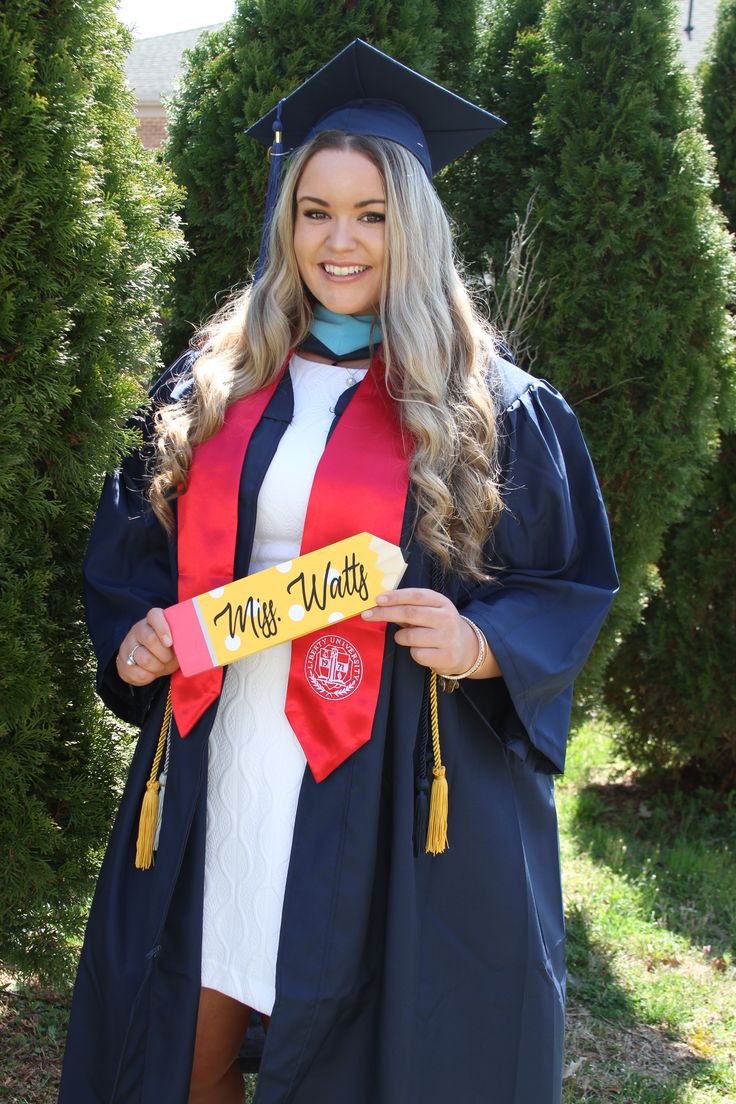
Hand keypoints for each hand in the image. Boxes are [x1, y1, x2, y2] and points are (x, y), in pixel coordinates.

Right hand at [116, 608, 179, 685]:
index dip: (163, 628)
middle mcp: (139, 629)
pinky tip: (151, 674)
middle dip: (164, 654)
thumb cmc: (166, 650)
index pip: (154, 615)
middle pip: (150, 639)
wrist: (146, 665)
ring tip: (161, 666)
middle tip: (169, 659)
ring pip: (144, 658)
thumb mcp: (175, 642)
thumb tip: (198, 643)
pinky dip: (148, 677)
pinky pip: (137, 672)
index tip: (170, 642)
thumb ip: (183, 638)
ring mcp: (128, 645)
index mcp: (153, 620)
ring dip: (157, 667)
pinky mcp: (122, 662)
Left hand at [361, 588, 499, 678]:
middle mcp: (446, 618)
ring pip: (410, 636)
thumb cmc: (439, 626)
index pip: (415, 595)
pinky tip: (422, 649)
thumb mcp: (430, 611)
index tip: (377, 599)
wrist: (466, 649)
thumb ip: (409, 606)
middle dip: (385, 613)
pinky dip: (413, 652)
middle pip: (409, 613)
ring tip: (407, 637)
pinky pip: (416, 653)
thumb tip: (380, 603)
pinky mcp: (445, 656)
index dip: (395, 597)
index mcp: (441, 602)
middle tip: (367, 615)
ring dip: (400, 637)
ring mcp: (447, 638)